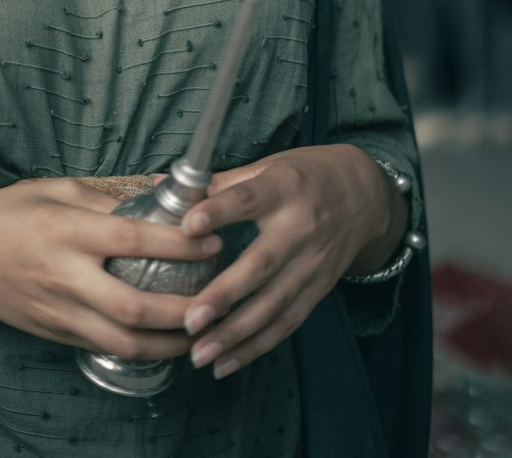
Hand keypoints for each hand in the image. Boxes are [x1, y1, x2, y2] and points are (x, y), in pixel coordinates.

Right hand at [0, 177, 222, 362]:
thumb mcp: (53, 188)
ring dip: (171, 343)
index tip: (212, 239)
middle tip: (219, 299)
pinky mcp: (58, 334)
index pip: (131, 239)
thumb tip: (160, 192)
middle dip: (184, 309)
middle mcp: (65, 276)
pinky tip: (167, 339)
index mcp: (65, 230)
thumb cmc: (6, 214)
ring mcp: (60, 312)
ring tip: (203, 329)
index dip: (177, 243)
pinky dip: (143, 349)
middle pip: (133, 306)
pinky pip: (108, 350)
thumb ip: (106, 196)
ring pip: (124, 342)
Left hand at [175, 145, 401, 378]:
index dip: (218, 212)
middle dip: (224, 295)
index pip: (248, 200)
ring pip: (274, 304)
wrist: (364, 196)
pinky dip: (257, 346)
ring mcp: (312, 264)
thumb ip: (219, 182)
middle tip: (190, 319)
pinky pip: (287, 323)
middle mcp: (300, 228)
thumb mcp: (268, 166)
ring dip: (236, 334)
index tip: (187, 227)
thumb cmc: (305, 176)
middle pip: (261, 265)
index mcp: (283, 188)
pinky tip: (227, 362)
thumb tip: (164, 186)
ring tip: (201, 352)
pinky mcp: (318, 290)